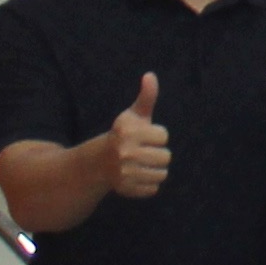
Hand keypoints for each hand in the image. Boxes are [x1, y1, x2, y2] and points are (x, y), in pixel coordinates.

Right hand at [103, 73, 169, 199]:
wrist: (99, 162)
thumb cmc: (124, 134)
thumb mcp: (133, 115)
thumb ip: (146, 96)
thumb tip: (150, 75)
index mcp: (127, 132)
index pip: (164, 136)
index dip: (157, 136)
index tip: (144, 137)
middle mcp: (124, 152)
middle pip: (166, 157)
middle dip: (158, 154)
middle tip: (143, 152)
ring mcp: (124, 172)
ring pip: (162, 174)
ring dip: (156, 169)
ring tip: (142, 164)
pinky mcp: (126, 189)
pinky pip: (154, 188)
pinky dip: (149, 184)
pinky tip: (137, 176)